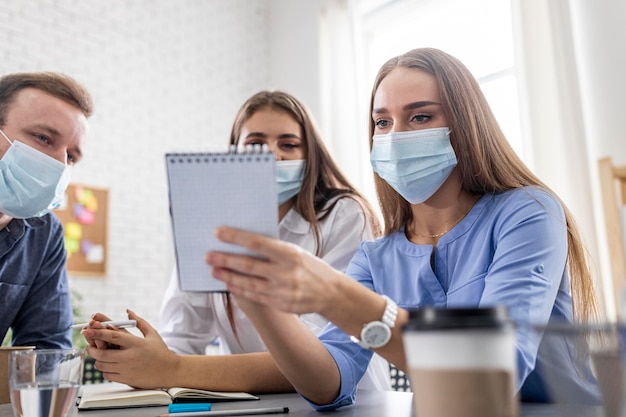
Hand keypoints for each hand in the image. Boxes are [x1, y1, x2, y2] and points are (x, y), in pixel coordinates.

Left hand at [83, 310, 179, 388]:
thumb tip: (128, 311)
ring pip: (102, 366)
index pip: (112, 335)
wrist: (170, 371)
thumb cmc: (161, 351)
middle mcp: (130, 356)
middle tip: (90, 346)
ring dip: (98, 360)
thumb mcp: (152, 334)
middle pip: (102, 353)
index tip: (87, 329)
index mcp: (136, 343)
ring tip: (100, 356)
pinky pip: (108, 375)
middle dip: (92, 349)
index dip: (97, 331)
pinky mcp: (126, 379)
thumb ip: (139, 322)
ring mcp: (127, 369)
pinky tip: (109, 366)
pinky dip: (105, 370)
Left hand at [206, 226, 342, 315]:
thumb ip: (273, 250)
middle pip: (248, 264)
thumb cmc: (310, 267)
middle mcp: (286, 272)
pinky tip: (228, 283)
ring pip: (248, 282)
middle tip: (208, 255)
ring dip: (228, 276)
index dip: (236, 237)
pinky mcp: (280, 304)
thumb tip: (245, 242)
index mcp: (290, 253)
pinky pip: (255, 296)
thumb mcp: (296, 252)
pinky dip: (240, 289)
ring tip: (213, 270)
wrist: (330, 292)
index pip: (257, 243)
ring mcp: (282, 290)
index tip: (219, 232)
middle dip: (225, 259)